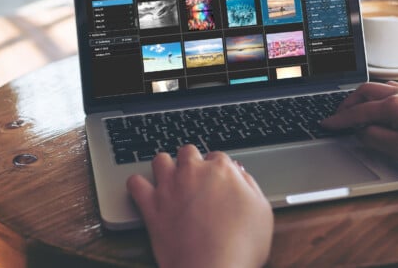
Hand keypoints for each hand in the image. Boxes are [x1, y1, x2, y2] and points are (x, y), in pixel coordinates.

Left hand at [127, 145, 272, 267]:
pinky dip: (138, 185)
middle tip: (196, 181)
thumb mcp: (262, 211)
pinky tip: (145, 191)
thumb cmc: (242, 245)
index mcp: (221, 170)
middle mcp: (192, 172)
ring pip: (160, 160)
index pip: (218, 157)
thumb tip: (240, 173)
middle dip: (191, 162)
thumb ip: (250, 186)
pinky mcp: (150, 205)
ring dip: (165, 167)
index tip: (219, 182)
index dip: (219, 170)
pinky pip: (135, 183)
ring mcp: (169, 187)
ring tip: (170, 181)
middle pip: (188, 152)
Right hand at [321, 82, 397, 177]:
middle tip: (337, 117)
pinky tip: (385, 108)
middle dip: (348, 103)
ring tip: (356, 111)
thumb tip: (361, 132)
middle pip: (366, 92)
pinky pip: (395, 92)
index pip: (358, 112)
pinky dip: (380, 98)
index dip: (339, 120)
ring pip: (381, 89)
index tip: (325, 125)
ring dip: (364, 98)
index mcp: (395, 105)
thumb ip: (377, 139)